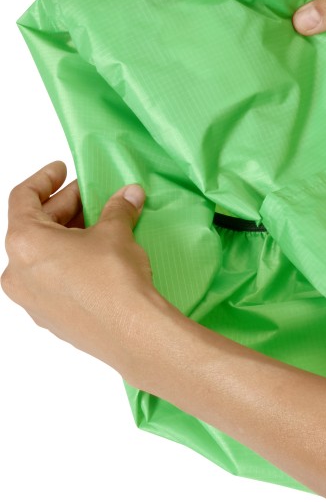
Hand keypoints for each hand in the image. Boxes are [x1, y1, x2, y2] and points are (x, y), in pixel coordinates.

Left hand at [1, 160, 176, 377]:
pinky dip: (70, 263)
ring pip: (44, 257)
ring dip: (68, 237)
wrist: (131, 331)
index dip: (45, 179)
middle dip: (65, 209)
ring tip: (100, 228)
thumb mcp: (115, 232)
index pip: (23, 198)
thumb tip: (129, 195)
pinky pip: (53, 281)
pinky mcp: (51, 319)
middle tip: (93, 198)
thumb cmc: (114, 278)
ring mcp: (32, 300)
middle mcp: (18, 273)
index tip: (62, 170)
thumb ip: (117, 209)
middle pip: (34, 228)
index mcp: (24, 244)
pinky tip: (98, 260)